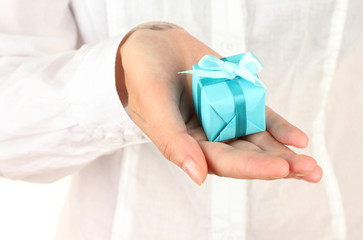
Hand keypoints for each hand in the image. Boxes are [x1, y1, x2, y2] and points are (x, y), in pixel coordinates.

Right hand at [118, 28, 322, 184]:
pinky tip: (297, 138)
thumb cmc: (144, 74)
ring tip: (311, 164)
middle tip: (309, 171)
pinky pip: (259, 116)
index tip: (282, 168)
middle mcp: (208, 136)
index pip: (222, 162)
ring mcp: (223, 118)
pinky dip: (278, 127)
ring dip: (284, 151)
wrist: (152, 44)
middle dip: (277, 165)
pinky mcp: (235, 99)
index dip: (251, 166)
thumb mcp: (153, 105)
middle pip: (246, 156)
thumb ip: (172, 141)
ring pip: (257, 140)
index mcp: (186, 144)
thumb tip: (198, 176)